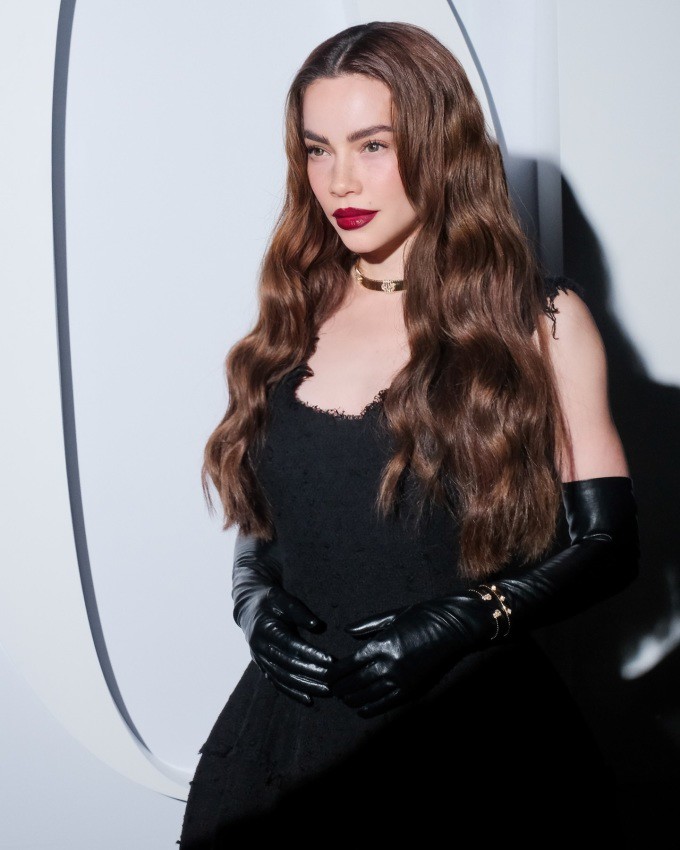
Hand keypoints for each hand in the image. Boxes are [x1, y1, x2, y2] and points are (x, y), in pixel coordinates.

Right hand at [231, 531, 334, 705]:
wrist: (248, 608)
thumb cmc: (270, 600)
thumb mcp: (282, 597)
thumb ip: (298, 610)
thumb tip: (317, 626)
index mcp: (266, 629)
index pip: (292, 645)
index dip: (311, 654)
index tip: (331, 661)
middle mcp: (261, 647)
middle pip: (289, 665)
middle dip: (312, 674)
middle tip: (334, 681)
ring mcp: (260, 659)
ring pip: (284, 678)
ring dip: (306, 687)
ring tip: (327, 692)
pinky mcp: (262, 666)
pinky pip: (277, 683)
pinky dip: (292, 693)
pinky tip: (309, 700)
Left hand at [330, 597, 482, 717]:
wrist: (455, 628)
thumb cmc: (424, 615)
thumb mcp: (393, 615)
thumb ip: (368, 626)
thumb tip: (347, 631)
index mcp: (381, 644)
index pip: (348, 665)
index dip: (334, 674)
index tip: (326, 676)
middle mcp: (388, 665)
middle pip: (354, 683)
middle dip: (339, 688)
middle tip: (330, 689)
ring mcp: (400, 680)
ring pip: (366, 696)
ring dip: (351, 699)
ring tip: (343, 698)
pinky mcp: (412, 690)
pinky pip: (385, 704)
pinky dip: (369, 708)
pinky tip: (361, 709)